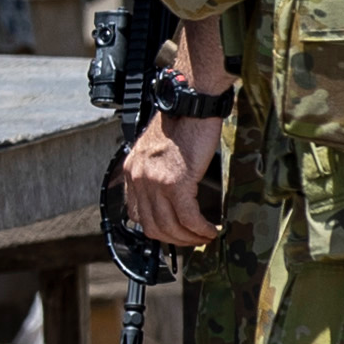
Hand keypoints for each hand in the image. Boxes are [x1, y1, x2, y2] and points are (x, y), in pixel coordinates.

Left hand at [121, 113, 221, 248]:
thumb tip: (167, 197)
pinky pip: (188, 218)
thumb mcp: (156, 151)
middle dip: (175, 239)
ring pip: (170, 227)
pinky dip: (201, 229)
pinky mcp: (176, 182)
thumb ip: (155, 173)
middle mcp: (139, 179)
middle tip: (194, 240)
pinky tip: (212, 229)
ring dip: (190, 238)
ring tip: (206, 237)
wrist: (191, 104)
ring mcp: (155, 182)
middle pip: (152, 226)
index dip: (158, 229)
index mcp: (131, 171)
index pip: (136, 214)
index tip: (175, 232)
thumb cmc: (181, 122)